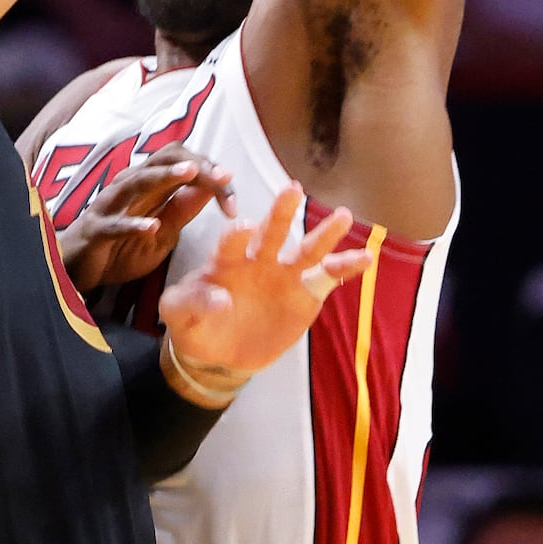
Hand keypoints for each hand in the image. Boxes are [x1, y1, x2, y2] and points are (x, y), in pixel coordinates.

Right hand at [56, 144, 236, 290]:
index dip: (211, 171)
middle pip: (165, 158)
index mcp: (151, 185)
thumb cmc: (121, 247)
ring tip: (191, 174)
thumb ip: (184, 210)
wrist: (78, 269)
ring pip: (138, 180)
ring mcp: (111, 205)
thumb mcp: (163, 232)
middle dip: (197, 165)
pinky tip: (152, 226)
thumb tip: (213, 188)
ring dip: (166, 176)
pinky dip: (133, 224)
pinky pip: (114, 223)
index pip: (185, 162)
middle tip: (223, 177)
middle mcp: (131, 185)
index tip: (232, 189)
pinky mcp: (95, 229)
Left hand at [159, 183, 368, 381]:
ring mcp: (285, 275)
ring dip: (325, 234)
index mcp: (227, 260)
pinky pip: (328, 278)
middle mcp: (260, 259)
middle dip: (282, 211)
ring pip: (307, 249)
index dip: (238, 234)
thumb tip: (221, 300)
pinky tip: (365, 257)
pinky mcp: (305, 295)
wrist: (219, 353)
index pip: (232, 242)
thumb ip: (190, 303)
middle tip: (292, 189)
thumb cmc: (194, 325)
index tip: (245, 227)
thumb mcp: (177, 315)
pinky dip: (346, 267)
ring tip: (343, 216)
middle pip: (273, 231)